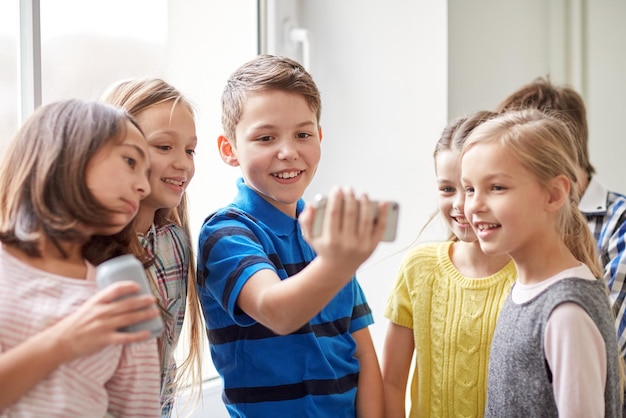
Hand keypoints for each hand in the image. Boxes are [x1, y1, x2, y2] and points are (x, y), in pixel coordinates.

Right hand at [42, 281, 158, 362]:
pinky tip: (147, 333)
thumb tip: (120, 299)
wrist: (60, 342)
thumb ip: (102, 303)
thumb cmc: (75, 324)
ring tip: (155, 312)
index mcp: (96, 301)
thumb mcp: (87, 307)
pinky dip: (137, 336)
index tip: (139, 286)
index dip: (128, 286)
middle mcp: (101, 312)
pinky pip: (125, 337)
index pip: (115, 289)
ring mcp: (103, 326)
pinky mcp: (104, 339)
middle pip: (126, 304)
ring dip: (144, 315)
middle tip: (153, 299)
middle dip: (143, 301)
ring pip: (129, 318)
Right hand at [300, 187, 387, 275]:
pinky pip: (379, 228)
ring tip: (363, 194)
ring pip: (365, 219)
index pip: (333, 213)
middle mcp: (346, 244)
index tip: (337, 189)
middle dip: (350, 198)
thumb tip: (311, 204)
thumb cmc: (324, 247)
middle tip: (349, 189)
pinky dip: (383, 215)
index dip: (335, 198)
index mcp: (330, 240)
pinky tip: (384, 203)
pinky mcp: (372, 247)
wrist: (337, 268)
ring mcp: (361, 246)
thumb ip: (306, 220)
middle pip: (350, 214)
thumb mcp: (310, 236)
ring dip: (365, 203)